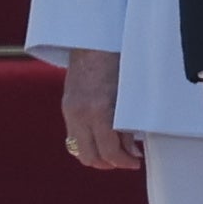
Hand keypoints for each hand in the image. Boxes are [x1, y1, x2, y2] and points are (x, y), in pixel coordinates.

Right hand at [61, 49, 141, 169]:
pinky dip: (88, 142)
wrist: (94, 39)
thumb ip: (128, 122)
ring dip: (97, 155)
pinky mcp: (66, 107)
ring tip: (116, 150)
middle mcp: (80, 114)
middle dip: (110, 163)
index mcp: (100, 111)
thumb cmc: (119, 61)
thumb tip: (133, 148)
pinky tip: (103, 136)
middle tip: (127, 160)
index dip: (124, 162)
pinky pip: (73, 135)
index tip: (136, 161)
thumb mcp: (129, 94)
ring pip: (78, 150)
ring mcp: (70, 111)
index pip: (109, 151)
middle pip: (90, 157)